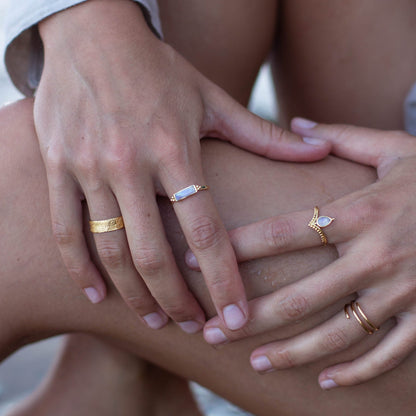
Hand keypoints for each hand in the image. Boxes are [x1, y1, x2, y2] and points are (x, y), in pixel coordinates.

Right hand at [34, 0, 329, 333]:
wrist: (91, 33)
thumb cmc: (157, 69)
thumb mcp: (211, 98)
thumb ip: (262, 134)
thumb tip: (317, 149)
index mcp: (175, 149)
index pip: (205, 228)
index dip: (222, 278)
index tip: (235, 317)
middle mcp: (130, 162)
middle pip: (155, 253)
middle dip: (177, 300)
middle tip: (195, 326)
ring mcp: (89, 166)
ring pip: (110, 249)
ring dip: (134, 294)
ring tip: (156, 320)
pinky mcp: (58, 166)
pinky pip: (64, 229)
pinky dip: (79, 269)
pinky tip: (96, 297)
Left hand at [194, 118, 415, 387]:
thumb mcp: (396, 148)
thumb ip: (342, 138)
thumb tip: (297, 125)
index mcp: (359, 212)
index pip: (281, 232)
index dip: (233, 246)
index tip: (193, 257)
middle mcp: (375, 256)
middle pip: (299, 296)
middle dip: (249, 318)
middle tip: (211, 332)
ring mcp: (403, 292)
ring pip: (336, 334)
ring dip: (291, 352)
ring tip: (253, 362)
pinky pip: (387, 352)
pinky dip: (356, 371)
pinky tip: (323, 379)